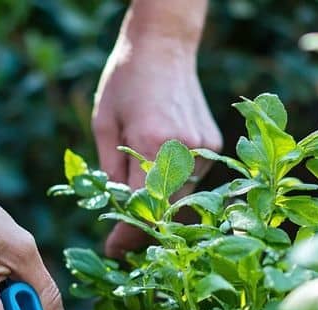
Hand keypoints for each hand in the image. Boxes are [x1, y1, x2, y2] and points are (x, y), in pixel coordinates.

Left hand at [93, 37, 221, 258]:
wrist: (163, 48)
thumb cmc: (125, 84)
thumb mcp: (104, 125)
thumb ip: (110, 171)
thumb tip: (116, 211)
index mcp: (150, 143)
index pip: (139, 208)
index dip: (126, 236)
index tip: (113, 253)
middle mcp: (183, 150)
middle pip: (166, 212)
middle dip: (144, 233)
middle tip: (122, 246)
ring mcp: (204, 150)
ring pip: (183, 201)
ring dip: (162, 215)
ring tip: (138, 222)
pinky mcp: (214, 147)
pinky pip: (193, 183)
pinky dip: (175, 191)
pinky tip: (161, 183)